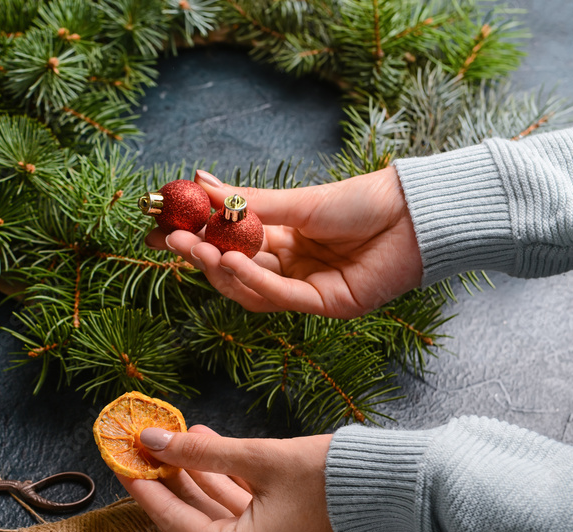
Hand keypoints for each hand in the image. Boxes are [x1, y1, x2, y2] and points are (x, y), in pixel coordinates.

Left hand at [116, 425, 345, 531]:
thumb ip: (199, 453)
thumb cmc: (331, 477)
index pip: (176, 522)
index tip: (124, 464)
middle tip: (147, 447)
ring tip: (178, 437)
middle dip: (173, 478)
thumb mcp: (256, 459)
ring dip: (200, 474)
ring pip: (221, 511)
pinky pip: (244, 512)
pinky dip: (226, 482)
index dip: (146, 489)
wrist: (395, 483)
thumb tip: (154, 441)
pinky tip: (209, 449)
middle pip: (197, 518)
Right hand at [147, 167, 422, 318]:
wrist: (415, 213)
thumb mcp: (296, 200)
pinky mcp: (326, 306)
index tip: (158, 228)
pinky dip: (252, 280)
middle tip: (168, 240)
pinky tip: (231, 261)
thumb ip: (247, 203)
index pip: (227, 245)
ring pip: (250, 290)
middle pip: (233, 271)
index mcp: (283, 241)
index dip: (193, 239)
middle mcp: (290, 269)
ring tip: (196, 248)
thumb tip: (199, 184)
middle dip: (198, 255)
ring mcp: (307, 290)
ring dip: (220, 269)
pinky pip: (279, 297)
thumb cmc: (362, 201)